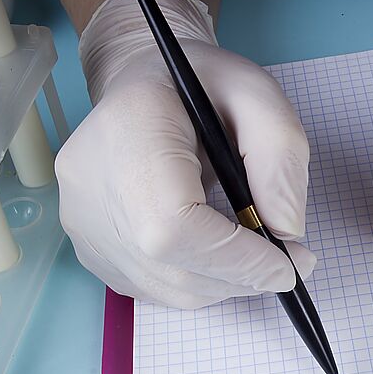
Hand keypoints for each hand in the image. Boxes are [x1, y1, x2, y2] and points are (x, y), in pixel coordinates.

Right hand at [56, 0, 314, 307]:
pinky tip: (214, 250)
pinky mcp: (90, 249)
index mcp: (128, 133)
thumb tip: (286, 232)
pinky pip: (153, 289)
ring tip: (252, 251)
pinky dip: (198, 283)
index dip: (237, 259)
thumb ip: (281, 158)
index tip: (291, 264)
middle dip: (242, 276)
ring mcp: (82, 223)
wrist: (144, 83)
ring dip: (225, 284)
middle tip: (286, 262)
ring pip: (167, 289)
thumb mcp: (259, 96)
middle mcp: (90, 185)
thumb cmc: (202, 86)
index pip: (173, 227)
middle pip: (172, 268)